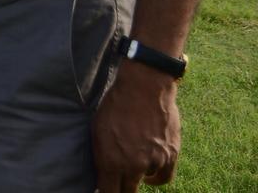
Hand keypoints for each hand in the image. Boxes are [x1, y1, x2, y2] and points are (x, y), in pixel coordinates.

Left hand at [92, 60, 181, 191]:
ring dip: (137, 178)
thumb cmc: (115, 105)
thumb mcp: (97, 130)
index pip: (108, 192)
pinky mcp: (171, 155)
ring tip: (131, 166)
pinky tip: (148, 172)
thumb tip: (100, 175)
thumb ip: (99, 156)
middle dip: (120, 190)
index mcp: (111, 161)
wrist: (143, 86)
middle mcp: (133, 166)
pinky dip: (155, 177)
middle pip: (126, 192)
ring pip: (144, 182)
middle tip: (116, 184)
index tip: (104, 190)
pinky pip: (164, 177)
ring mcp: (154, 162)